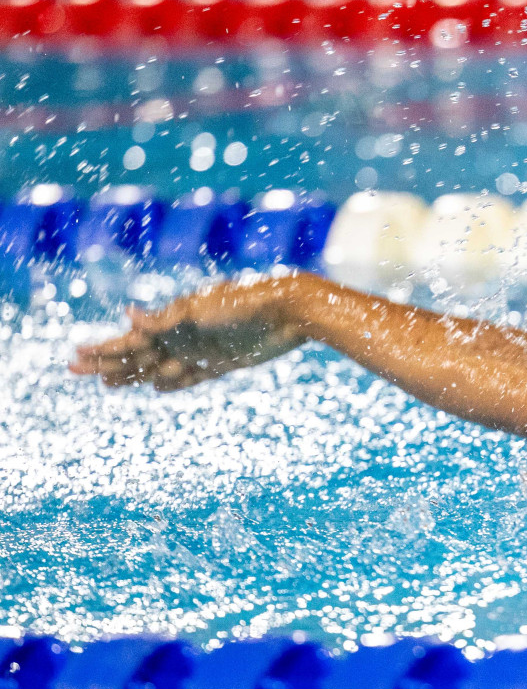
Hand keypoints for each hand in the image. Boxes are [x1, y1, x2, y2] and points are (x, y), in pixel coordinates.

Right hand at [70, 275, 311, 390]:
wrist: (290, 310)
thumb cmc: (245, 302)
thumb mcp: (201, 309)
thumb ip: (165, 318)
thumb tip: (127, 314)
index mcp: (173, 319)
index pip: (128, 338)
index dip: (102, 349)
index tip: (75, 356)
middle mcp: (183, 335)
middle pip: (137, 354)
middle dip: (108, 363)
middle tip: (76, 372)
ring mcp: (201, 349)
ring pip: (158, 367)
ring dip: (133, 375)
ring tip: (108, 384)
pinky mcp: (222, 362)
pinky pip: (190, 377)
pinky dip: (172, 382)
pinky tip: (157, 386)